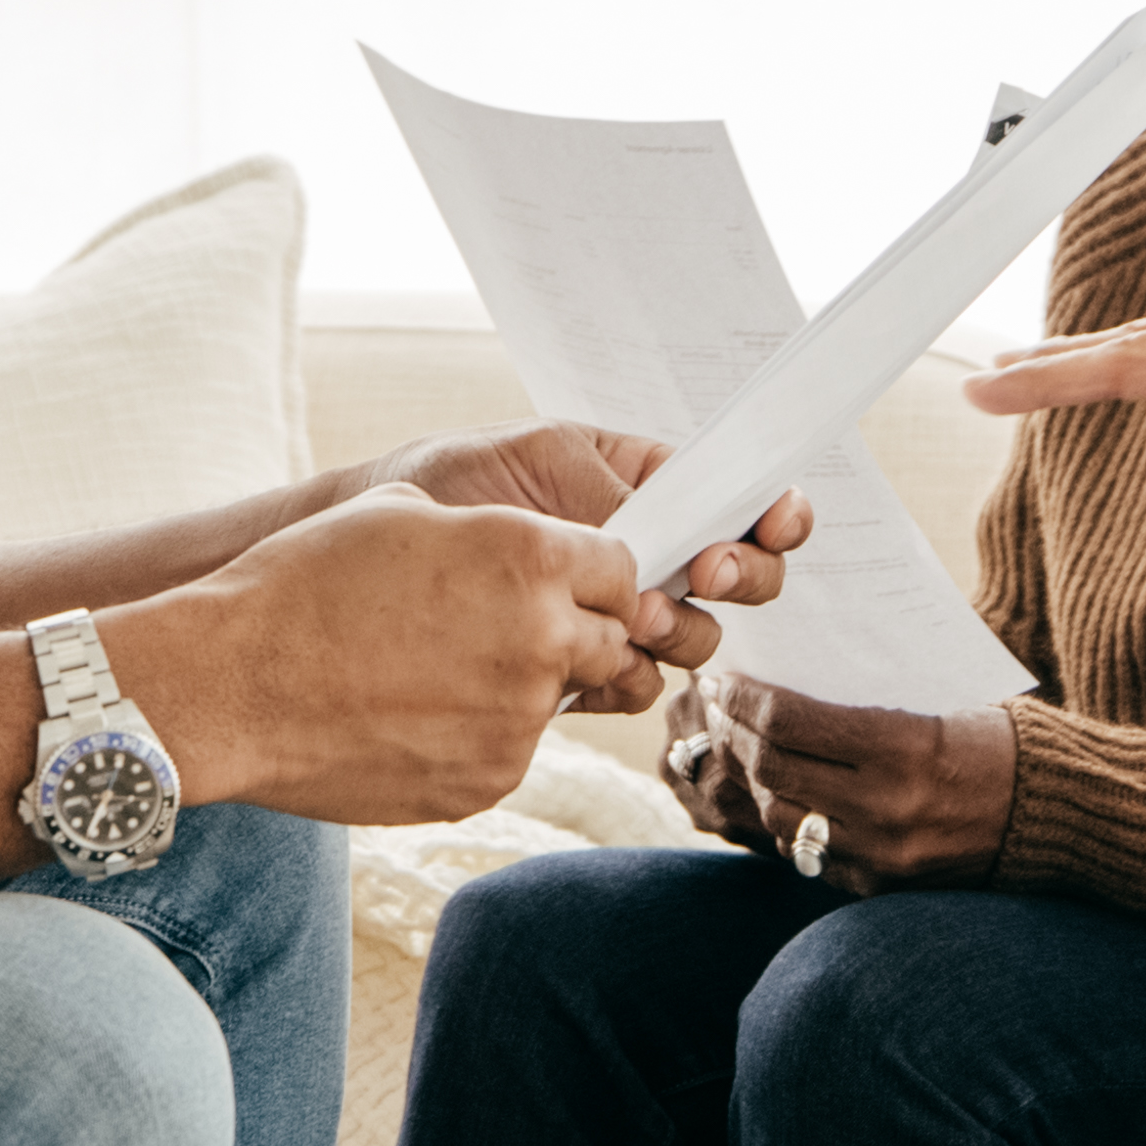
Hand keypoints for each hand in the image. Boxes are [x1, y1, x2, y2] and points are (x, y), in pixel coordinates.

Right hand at [112, 495, 661, 825]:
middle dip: (573, 635)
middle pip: (612, 642)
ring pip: (555, 703)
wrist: (231, 685)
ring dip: (515, 689)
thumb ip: (489, 533)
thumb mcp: (401, 514)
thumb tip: (526, 556)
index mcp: (531, 558)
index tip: (565, 588)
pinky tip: (405, 719)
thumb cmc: (303, 584)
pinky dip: (472, 739)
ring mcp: (519, 723)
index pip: (624, 572)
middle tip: (501, 635)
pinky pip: (506, 754)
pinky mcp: (488, 783)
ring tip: (428, 675)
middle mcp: (543, 640)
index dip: (595, 578)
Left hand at [360, 427, 800, 689]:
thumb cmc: (453, 480)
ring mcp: (619, 615)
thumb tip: (670, 535)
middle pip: (739, 578)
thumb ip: (609, 493)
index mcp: (649, 485)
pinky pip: (634, 686)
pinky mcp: (584, 667)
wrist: (371, 552)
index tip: (770, 522)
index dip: (775, 515)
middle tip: (700, 573)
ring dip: (680, 632)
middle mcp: (648, 553)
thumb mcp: (535, 459)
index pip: (740, 500)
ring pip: (693, 640)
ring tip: (631, 620)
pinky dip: (623, 680)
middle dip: (739, 576)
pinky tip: (586, 664)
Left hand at [691, 672, 1012, 895]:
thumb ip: (856, 709)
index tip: (727, 682)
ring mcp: (881, 852)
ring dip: (755, 783)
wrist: (1048, 813)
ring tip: (746, 753)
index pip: (789, 722)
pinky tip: (786, 794)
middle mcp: (886, 804)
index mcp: (902, 746)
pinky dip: (791, 823)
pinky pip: (810, 855)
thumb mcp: (932, 708)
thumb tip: (776, 690)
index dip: (744, 700)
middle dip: (736, 736)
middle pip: (773, 770)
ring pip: (781, 819)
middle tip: (722, 713)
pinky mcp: (880, 884)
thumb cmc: (991, 743)